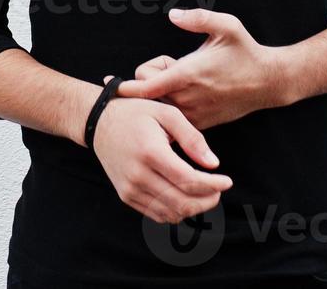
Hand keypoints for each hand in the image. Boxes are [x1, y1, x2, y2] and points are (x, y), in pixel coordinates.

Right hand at [89, 96, 232, 225]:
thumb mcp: (166, 113)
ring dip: (194, 208)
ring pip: (171, 213)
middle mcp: (138, 175)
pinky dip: (176, 211)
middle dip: (208, 200)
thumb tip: (213, 164)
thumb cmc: (135, 113)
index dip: (214, 185)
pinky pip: (157, 214)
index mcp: (151, 152)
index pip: (189, 180)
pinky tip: (185, 197)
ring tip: (205, 194)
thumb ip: (192, 138)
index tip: (227, 181)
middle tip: (219, 189)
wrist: (98, 122)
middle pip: (183, 202)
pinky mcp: (126, 196)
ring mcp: (130, 188)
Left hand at [105, 8, 291, 130]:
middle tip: (174, 64)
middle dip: (152, 75)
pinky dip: (171, 106)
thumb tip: (172, 15)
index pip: (146, 86)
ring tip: (183, 79)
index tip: (108, 82)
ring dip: (162, 92)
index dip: (124, 85)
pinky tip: (185, 93)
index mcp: (189, 74)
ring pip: (159, 105)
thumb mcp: (227, 25)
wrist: (268, 82)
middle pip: (148, 92)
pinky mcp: (201, 125)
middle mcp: (188, 98)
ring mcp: (194, 115)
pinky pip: (173, 119)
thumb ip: (198, 18)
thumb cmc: (245, 51)